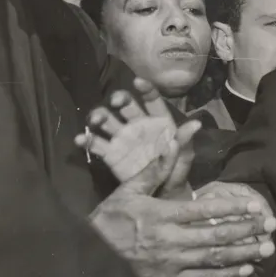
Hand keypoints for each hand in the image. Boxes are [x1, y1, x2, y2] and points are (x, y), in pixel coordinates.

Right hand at [76, 79, 197, 197]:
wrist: (160, 194)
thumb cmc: (175, 172)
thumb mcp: (183, 159)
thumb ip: (185, 142)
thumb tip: (195, 124)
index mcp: (158, 122)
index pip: (152, 101)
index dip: (146, 90)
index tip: (137, 82)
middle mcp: (138, 125)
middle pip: (125, 105)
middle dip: (119, 98)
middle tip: (115, 101)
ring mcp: (122, 138)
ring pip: (107, 120)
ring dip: (99, 115)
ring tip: (95, 120)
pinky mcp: (109, 153)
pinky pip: (95, 143)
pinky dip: (86, 139)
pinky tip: (80, 139)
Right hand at [90, 178, 275, 276]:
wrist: (88, 258)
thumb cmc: (110, 220)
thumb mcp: (128, 191)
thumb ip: (154, 169)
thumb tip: (172, 140)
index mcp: (161, 215)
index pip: (203, 210)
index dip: (231, 207)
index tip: (253, 204)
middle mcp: (169, 240)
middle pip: (215, 234)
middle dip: (246, 230)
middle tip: (271, 226)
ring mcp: (171, 263)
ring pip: (214, 257)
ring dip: (243, 252)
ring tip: (267, 248)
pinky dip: (227, 274)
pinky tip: (246, 269)